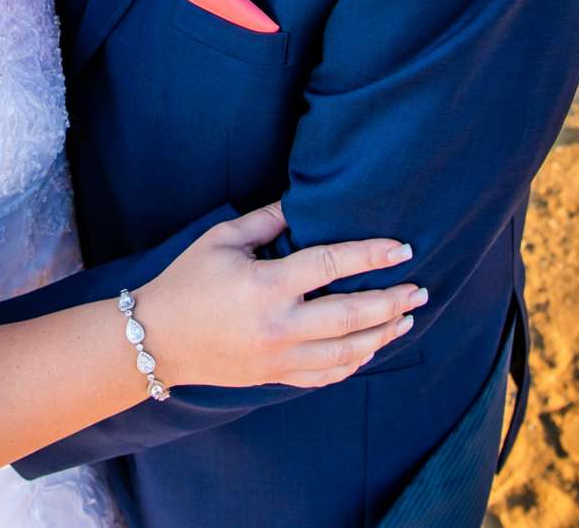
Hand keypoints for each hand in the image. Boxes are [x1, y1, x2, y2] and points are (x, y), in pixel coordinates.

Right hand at [128, 203, 424, 389]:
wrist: (158, 339)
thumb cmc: (187, 282)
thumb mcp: (220, 240)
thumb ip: (266, 220)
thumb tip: (303, 202)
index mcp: (265, 285)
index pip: (330, 265)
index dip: (370, 255)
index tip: (402, 249)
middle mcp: (279, 325)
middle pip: (351, 315)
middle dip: (392, 301)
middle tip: (420, 289)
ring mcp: (279, 357)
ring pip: (347, 351)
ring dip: (383, 334)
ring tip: (407, 318)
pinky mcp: (276, 376)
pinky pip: (326, 375)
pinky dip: (354, 362)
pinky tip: (371, 349)